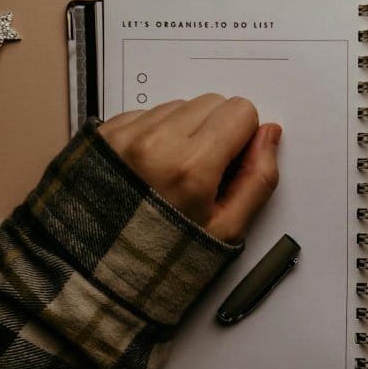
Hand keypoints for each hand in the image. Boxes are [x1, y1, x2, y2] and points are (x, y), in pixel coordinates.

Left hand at [98, 94, 280, 242]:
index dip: (245, 138)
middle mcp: (154, 142)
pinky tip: (152, 168)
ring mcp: (125, 135)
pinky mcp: (104, 133)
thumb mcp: (226, 231)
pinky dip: (156, 134)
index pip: (241, 111)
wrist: (99, 266)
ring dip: (186, 131)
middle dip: (217, 131)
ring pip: (180, 105)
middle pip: (212, 102)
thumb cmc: (163, 255)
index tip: (232, 165)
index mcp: (189, 167)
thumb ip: (258, 179)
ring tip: (173, 173)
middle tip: (205, 171)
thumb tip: (268, 135)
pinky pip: (147, 113)